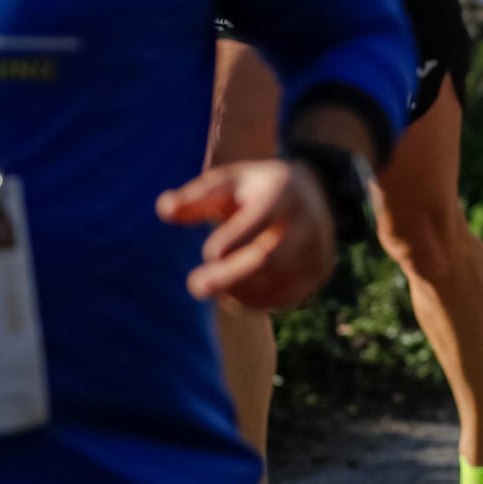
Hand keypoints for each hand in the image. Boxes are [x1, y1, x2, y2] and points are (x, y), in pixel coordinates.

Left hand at [155, 160, 338, 310]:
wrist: (313, 193)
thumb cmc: (255, 189)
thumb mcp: (228, 182)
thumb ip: (196, 197)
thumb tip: (164, 210)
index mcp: (283, 192)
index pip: (259, 222)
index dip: (231, 242)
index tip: (209, 253)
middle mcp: (307, 222)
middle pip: (268, 259)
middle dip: (229, 275)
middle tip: (195, 286)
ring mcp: (317, 250)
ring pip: (275, 282)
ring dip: (239, 289)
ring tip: (215, 286)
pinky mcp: (318, 274)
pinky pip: (284, 297)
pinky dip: (255, 301)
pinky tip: (234, 294)